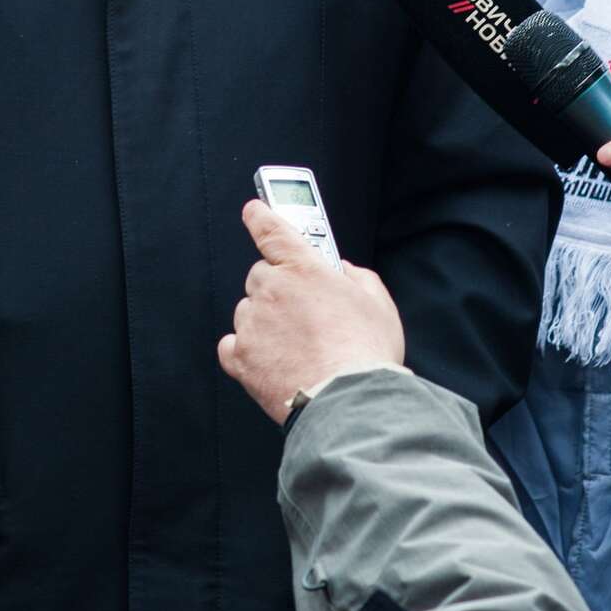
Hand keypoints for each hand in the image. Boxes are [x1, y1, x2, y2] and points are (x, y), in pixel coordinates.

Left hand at [216, 201, 402, 425]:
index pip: (273, 229)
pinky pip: (232, 345)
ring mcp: (253, 324)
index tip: (253, 209)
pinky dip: (246, 350)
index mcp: (304, 268)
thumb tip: (345, 272)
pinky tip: (271, 360)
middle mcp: (272, 289)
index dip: (260, 215)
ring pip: (249, 311)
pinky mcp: (242, 357)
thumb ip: (358, 278)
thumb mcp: (378, 304)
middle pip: (261, 276)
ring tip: (297, 346)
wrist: (348, 401)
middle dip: (279, 289)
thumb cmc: (365, 353)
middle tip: (305, 312)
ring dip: (266, 321)